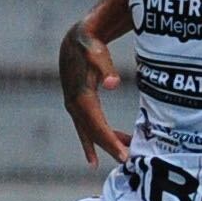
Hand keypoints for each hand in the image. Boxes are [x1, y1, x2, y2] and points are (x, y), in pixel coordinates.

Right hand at [57, 10, 130, 167]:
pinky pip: (87, 126)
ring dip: (106, 142)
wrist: (75, 40)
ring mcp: (74, 107)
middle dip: (110, 147)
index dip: (110, 142)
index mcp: (81, 98)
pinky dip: (97, 138)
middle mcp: (75, 106)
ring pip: (90, 131)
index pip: (97, 126)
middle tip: (127, 160)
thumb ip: (106, 68)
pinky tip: (105, 148)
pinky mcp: (77, 105)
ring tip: (123, 154)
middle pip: (93, 133)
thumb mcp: (98, 54)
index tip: (123, 155)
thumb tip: (112, 84)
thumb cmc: (90, 46)